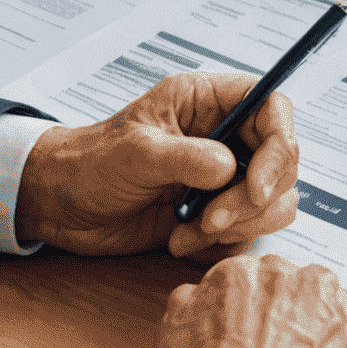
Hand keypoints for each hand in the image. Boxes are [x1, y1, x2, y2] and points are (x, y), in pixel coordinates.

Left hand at [14, 72, 299, 261]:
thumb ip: (185, 157)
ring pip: (275, 201)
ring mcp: (225, 177)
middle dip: (254, 198)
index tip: (258, 185)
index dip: (280, 144)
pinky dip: (221, 245)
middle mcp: (226, 136)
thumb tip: (230, 169)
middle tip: (212, 219)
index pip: (274, 107)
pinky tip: (180, 241)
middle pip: (284, 161)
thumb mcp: (134, 152)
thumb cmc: (91, 163)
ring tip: (191, 231)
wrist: (62, 206)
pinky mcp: (218, 213)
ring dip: (240, 225)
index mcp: (210, 101)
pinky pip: (249, 232)